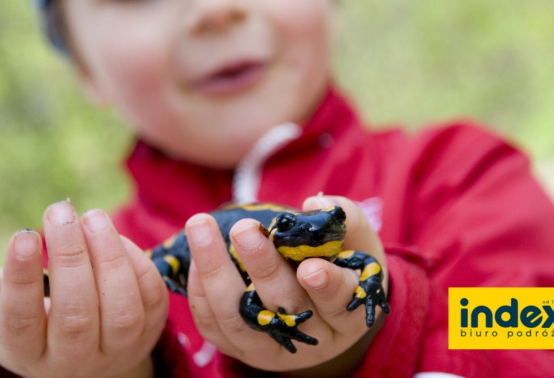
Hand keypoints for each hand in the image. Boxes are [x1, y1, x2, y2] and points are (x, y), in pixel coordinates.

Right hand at [0, 201, 167, 377]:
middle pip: (76, 316)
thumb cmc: (25, 318)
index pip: (23, 322)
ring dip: (108, 256)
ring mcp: (116, 348)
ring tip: (91, 216)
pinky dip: (136, 261)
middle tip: (58, 211)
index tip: (24, 234)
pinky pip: (151, 297)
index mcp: (26, 352)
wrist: (78, 353)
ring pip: (120, 310)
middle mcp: (74, 359)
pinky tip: (111, 235)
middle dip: (69, 258)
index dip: (22, 278)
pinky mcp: (150, 330)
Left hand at [185, 195, 388, 373]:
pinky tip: (196, 255)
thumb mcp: (357, 244)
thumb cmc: (341, 266)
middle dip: (262, 267)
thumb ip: (345, 219)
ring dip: (215, 272)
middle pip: (284, 310)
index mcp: (346, 316)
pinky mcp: (238, 348)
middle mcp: (310, 339)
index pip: (339, 304)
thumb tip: (312, 204)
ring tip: (201, 227)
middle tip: (244, 228)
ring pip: (239, 319)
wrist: (318, 310)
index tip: (310, 266)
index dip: (326, 287)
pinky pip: (212, 325)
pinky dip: (200, 290)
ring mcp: (271, 347)